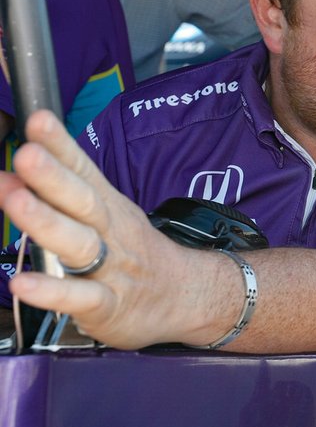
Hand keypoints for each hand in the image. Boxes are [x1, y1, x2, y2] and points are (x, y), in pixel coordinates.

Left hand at [0, 110, 217, 347]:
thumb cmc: (133, 254)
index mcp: (109, 207)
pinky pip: (80, 297)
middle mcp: (110, 232)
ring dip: (46, 221)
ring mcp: (111, 268)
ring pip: (78, 244)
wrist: (187, 296)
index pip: (84, 170)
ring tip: (14, 200)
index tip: (38, 121)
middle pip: (82, 201)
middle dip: (52, 177)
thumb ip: (60, 200)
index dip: (61, 145)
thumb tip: (10, 177)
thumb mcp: (108, 218)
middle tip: (25, 154)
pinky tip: (22, 283)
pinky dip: (52, 291)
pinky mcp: (108, 306)